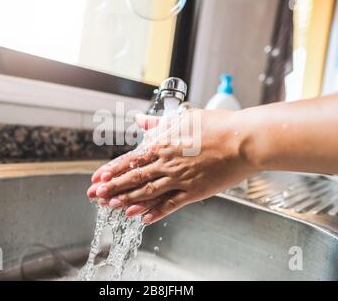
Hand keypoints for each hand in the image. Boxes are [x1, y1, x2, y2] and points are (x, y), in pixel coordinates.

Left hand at [87, 109, 256, 223]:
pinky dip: (155, 212)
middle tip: (95, 195)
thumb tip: (140, 119)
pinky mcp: (195, 192)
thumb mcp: (183, 119)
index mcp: (164, 144)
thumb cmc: (216, 126)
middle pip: (133, 177)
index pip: (131, 159)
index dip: (112, 169)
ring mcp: (180, 179)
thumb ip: (158, 122)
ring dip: (127, 200)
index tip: (98, 177)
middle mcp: (167, 163)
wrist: (243, 139)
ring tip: (112, 207)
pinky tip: (142, 218)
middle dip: (112, 187)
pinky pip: (171, 204)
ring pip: (148, 192)